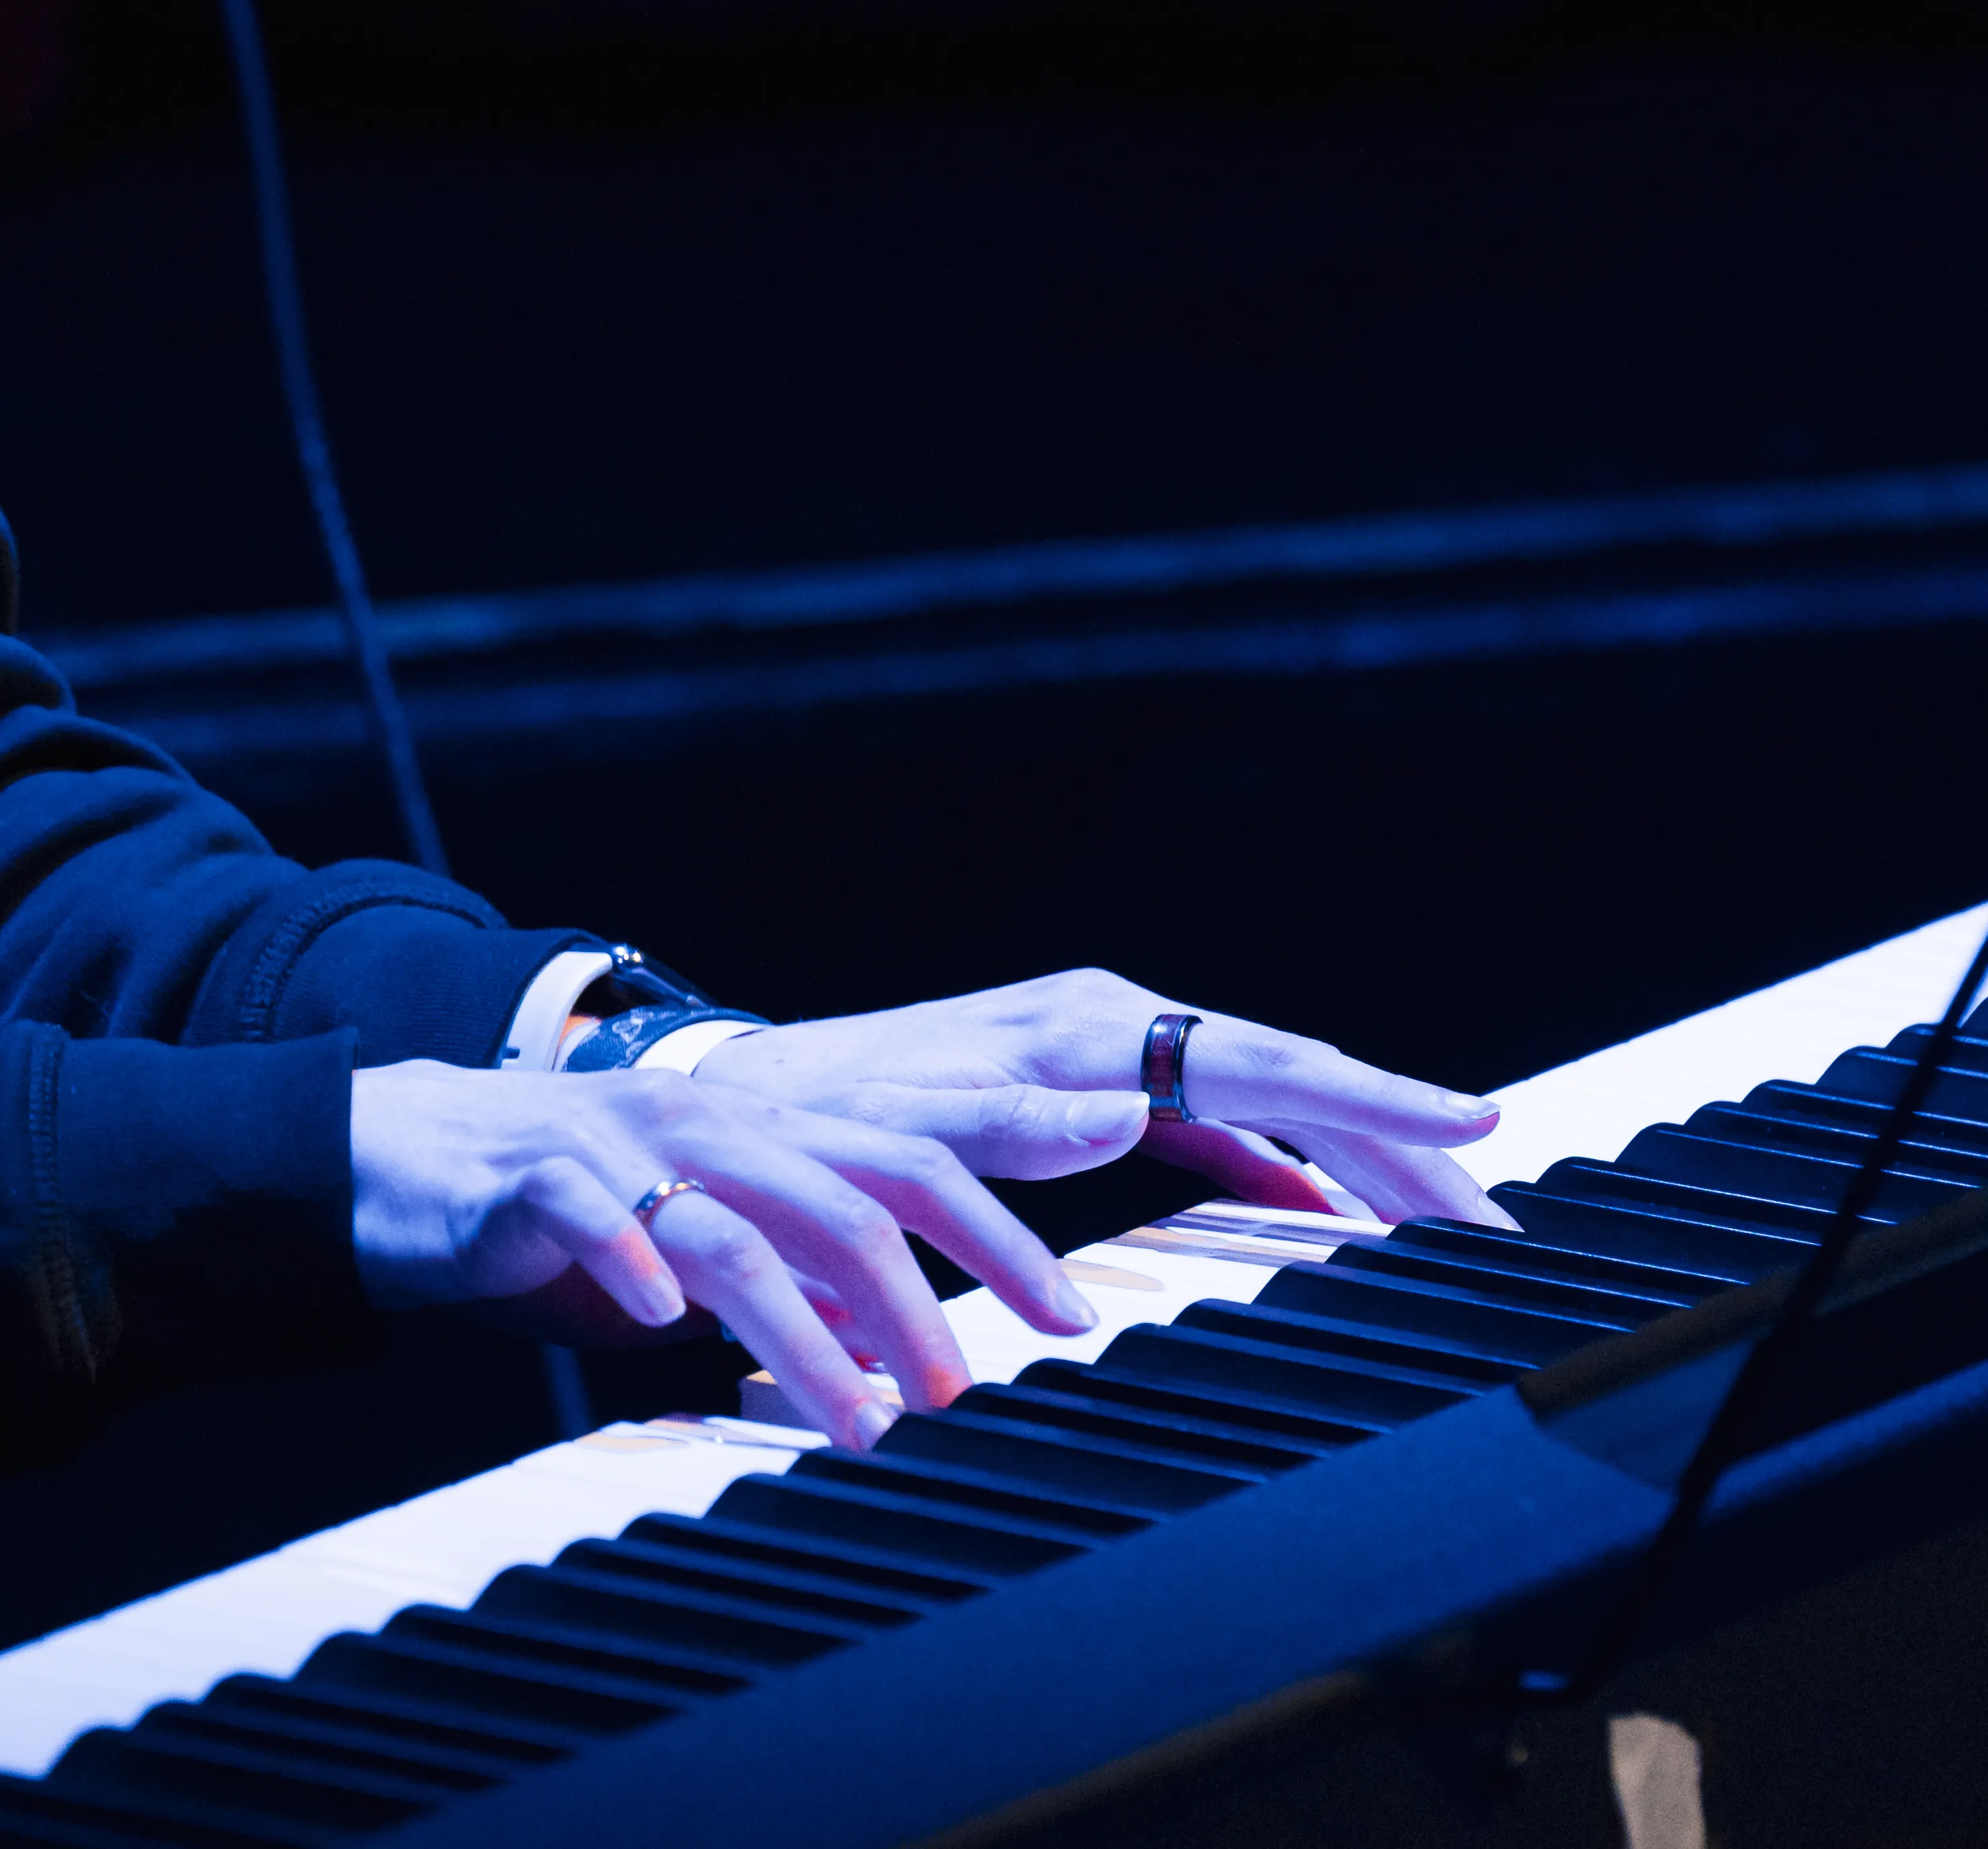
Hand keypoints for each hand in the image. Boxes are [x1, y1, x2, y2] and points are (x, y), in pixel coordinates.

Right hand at [349, 1057, 1100, 1451]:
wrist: (401, 1159)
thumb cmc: (562, 1212)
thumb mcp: (695, 1243)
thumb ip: (792, 1276)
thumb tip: (891, 1344)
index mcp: (758, 1130)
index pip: (909, 1159)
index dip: (1005, 1223)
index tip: (1077, 1307)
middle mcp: (705, 1120)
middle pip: (851, 1188)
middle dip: (934, 1289)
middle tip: (977, 1391)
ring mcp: (618, 1139)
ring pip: (741, 1227)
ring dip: (813, 1333)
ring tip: (862, 1421)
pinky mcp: (533, 1174)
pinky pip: (598, 1213)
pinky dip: (641, 1265)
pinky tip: (668, 1326)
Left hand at [689, 970, 1509, 1230]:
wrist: (746, 1101)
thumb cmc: (820, 1120)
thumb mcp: (905, 1124)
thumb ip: (1014, 1122)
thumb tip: (1129, 1109)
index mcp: (1084, 1028)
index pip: (1259, 1061)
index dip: (1370, 1100)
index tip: (1476, 1128)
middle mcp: (1106, 1023)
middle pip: (1285, 1078)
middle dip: (1397, 1141)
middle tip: (1498, 1222)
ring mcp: (1102, 1053)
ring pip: (1262, 1099)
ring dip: (1355, 1156)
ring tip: (1449, 1222)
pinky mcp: (1090, 1091)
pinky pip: (1215, 1123)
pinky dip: (1282, 1162)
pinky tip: (1331, 1210)